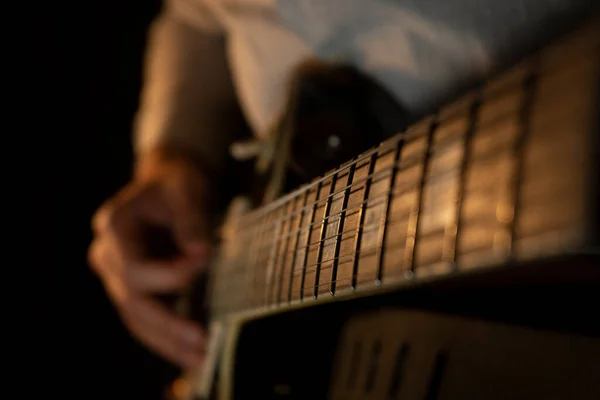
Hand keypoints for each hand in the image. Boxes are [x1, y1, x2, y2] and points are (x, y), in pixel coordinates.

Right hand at [89, 149, 214, 368]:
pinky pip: (146, 318)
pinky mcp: (134, 287)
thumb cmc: (178, 182)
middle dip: (168, 324)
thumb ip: (191, 218)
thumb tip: (199, 253)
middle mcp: (108, 254)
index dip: (170, 273)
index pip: (134, 266)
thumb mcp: (187, 188)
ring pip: (137, 317)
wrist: (171, 182)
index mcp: (114, 225)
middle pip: (132, 300)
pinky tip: (191, 354)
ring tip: (201, 360)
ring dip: (168, 342)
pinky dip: (167, 337)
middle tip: (202, 342)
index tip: (206, 261)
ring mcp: (117, 274)